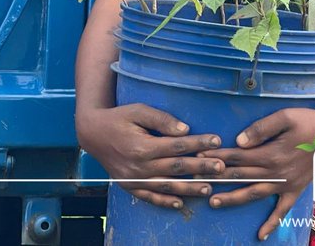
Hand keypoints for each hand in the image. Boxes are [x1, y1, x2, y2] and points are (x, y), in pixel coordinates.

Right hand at [76, 103, 224, 209]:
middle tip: (221, 167)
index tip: (216, 141)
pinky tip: (180, 204)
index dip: (198, 143)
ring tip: (209, 188)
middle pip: (176, 168)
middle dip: (200, 168)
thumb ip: (162, 120)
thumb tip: (185, 130)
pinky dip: (165, 202)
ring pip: (166, 186)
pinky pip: (149, 197)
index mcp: (142, 146)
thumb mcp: (138, 111)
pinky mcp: (129, 186)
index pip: (176, 146)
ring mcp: (134, 179)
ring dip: (189, 188)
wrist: (92, 134)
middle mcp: (139, 166)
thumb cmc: (119, 118)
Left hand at [200, 107, 314, 240]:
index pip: (238, 156)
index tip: (200, 157)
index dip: (218, 157)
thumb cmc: (308, 121)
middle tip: (196, 179)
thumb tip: (240, 141)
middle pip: (241, 176)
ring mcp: (284, 184)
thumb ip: (261, 129)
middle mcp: (275, 172)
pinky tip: (261, 235)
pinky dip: (272, 224)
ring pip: (253, 194)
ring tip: (213, 202)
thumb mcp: (285, 117)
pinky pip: (282, 211)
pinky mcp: (294, 191)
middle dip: (217, 177)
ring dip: (233, 198)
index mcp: (271, 153)